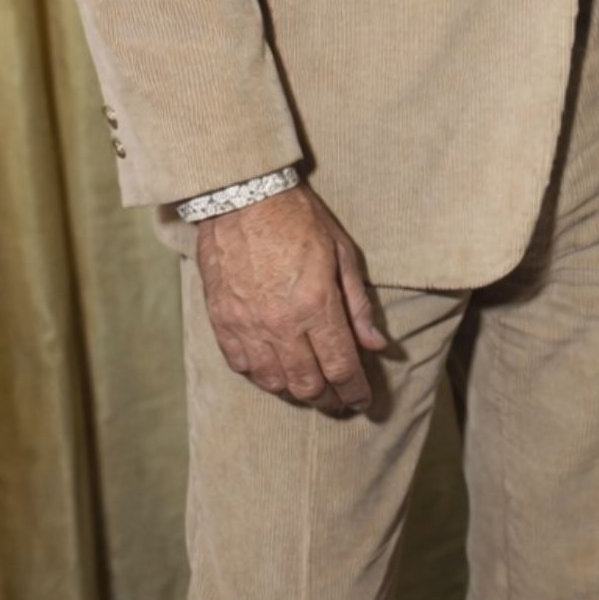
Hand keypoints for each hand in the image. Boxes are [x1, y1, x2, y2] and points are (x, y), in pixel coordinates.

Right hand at [196, 182, 387, 414]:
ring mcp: (248, 327)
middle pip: (308, 385)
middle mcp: (281, 325)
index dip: (355, 390)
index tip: (363, 401)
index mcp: (315, 304)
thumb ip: (358, 303)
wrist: (241, 197)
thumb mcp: (341, 251)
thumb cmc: (298, 218)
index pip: (340, 366)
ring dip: (297, 393)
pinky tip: (277, 373)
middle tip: (341, 401)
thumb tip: (376, 344)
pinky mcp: (222, 324)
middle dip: (330, 400)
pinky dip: (264, 377)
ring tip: (313, 390)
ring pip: (275, 383)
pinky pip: (244, 368)